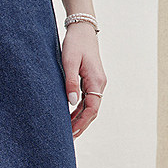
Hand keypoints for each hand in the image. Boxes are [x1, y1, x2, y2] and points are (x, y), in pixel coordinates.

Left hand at [61, 23, 106, 138]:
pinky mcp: (91, 80)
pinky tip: (70, 116)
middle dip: (81, 125)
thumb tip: (71, 103)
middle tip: (69, 138)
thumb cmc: (75, 43)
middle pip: (92, 111)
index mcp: (96, 81)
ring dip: (80, 119)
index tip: (72, 133)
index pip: (92, 108)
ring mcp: (96, 82)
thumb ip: (70, 82)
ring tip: (68, 131)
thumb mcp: (69, 62)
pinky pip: (87, 99)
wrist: (82, 29)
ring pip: (90, 106)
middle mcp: (99, 83)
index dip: (82, 123)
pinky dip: (79, 110)